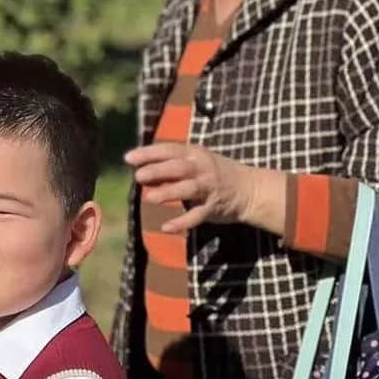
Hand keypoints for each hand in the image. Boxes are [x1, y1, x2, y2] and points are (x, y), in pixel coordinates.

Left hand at [125, 143, 256, 233]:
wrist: (250, 189)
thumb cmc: (214, 174)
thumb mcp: (196, 163)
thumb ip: (170, 166)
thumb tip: (140, 171)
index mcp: (195, 154)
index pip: (169, 150)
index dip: (149, 153)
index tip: (128, 158)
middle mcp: (202, 169)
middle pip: (178, 167)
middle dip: (158, 170)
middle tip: (138, 176)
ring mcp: (209, 188)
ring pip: (188, 189)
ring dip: (169, 193)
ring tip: (150, 198)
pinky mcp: (213, 207)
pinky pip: (196, 216)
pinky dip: (182, 222)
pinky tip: (166, 228)